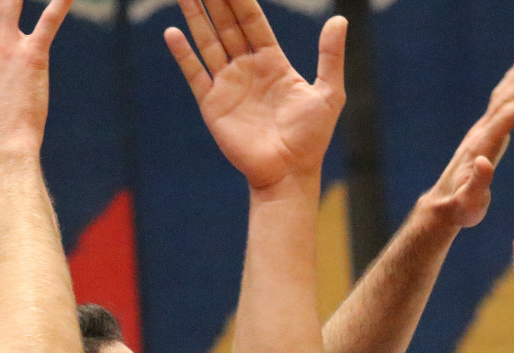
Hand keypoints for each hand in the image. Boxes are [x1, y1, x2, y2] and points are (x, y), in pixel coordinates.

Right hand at [165, 0, 344, 191]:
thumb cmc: (311, 138)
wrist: (289, 174)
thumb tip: (340, 19)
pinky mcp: (213, 104)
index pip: (252, 21)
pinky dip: (183, 54)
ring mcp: (228, 85)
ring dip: (195, 16)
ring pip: (208, 42)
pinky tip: (173, 32)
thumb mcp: (328, 94)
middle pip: (226, 24)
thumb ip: (331, 57)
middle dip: (214, 0)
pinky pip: (195, 74)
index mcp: (273, 62)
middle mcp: (248, 69)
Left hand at [417, 46, 513, 229]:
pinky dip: (512, 83)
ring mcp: (481, 130)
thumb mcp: (468, 203)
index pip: (505, 118)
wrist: (443, 204)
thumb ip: (477, 183)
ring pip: (502, 95)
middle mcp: (480, 133)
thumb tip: (484, 162)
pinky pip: (499, 101)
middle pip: (505, 99)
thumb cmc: (460, 209)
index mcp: (481, 147)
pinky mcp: (484, 132)